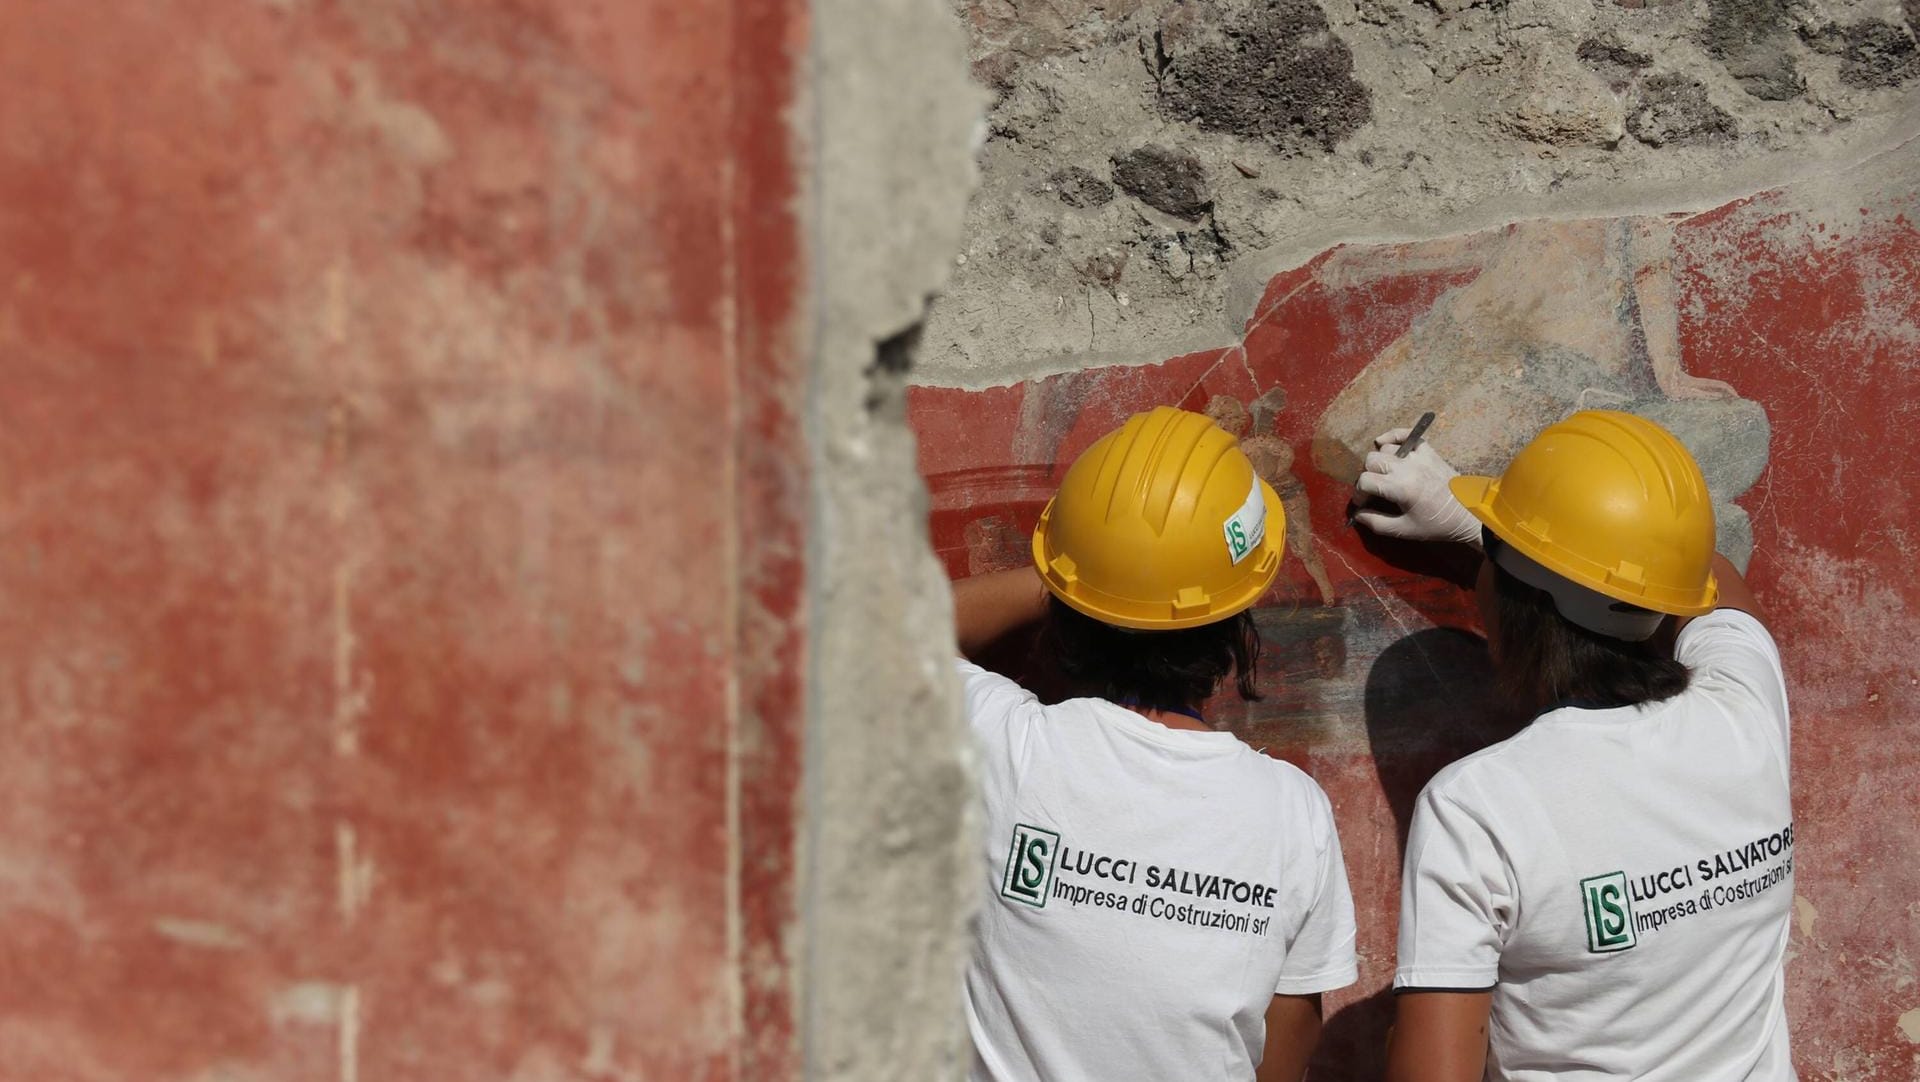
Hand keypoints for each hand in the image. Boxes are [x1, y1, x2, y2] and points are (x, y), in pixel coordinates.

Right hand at [1352, 428, 1481, 545]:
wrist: (1467, 513)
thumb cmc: (1436, 524)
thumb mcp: (1404, 530)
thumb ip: (1376, 523)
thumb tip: (1357, 515)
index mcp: (1401, 487)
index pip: (1365, 480)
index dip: (1359, 493)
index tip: (1363, 502)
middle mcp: (1407, 467)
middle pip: (1371, 460)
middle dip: (1367, 475)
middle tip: (1374, 490)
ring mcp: (1418, 455)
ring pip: (1385, 449)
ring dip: (1380, 461)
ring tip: (1385, 475)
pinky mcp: (1428, 450)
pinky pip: (1406, 435)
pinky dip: (1393, 436)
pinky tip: (1384, 442)